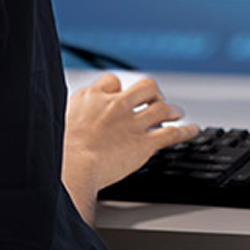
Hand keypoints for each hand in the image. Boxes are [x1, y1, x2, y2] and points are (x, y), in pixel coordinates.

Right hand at [62, 73, 198, 222]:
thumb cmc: (58, 151)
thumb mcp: (57, 122)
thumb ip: (70, 115)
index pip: (112, 81)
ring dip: (171, 110)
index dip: (118, 88)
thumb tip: (65, 115)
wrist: (71, 167)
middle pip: (145, 87)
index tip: (119, 95)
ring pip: (161, 109)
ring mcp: (133, 123)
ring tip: (175, 112)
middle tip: (154, 100)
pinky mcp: (144, 143)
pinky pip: (171, 134)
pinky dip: (185, 131)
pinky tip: (192, 130)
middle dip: (152, 93)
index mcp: (93, 98)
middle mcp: (116, 105)